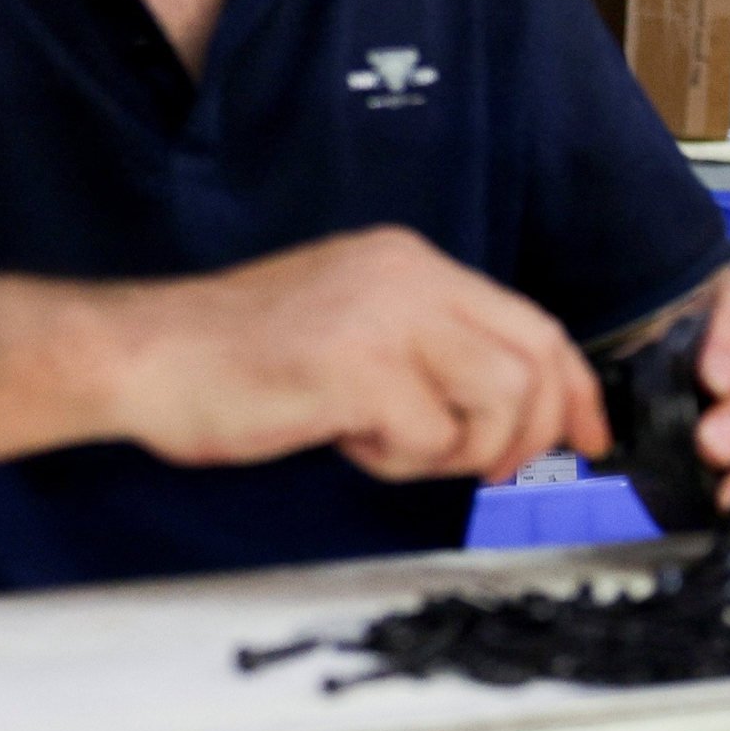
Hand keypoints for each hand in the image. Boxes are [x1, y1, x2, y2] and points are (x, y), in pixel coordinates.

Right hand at [107, 226, 609, 485]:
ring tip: (390, 445)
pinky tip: (346, 440)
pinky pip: (430, 436)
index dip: (575, 390)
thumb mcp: (355, 328)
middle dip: (532, 432)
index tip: (588, 439)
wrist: (141, 355)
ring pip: (498, 399)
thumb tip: (515, 410)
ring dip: (458, 448)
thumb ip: (431, 351)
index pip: (535, 324)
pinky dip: (398, 460)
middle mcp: (409, 276)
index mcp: (411, 263)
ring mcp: (384, 317)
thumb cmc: (238, 358)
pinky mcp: (356, 367)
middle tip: (492, 467)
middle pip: (536, 362)